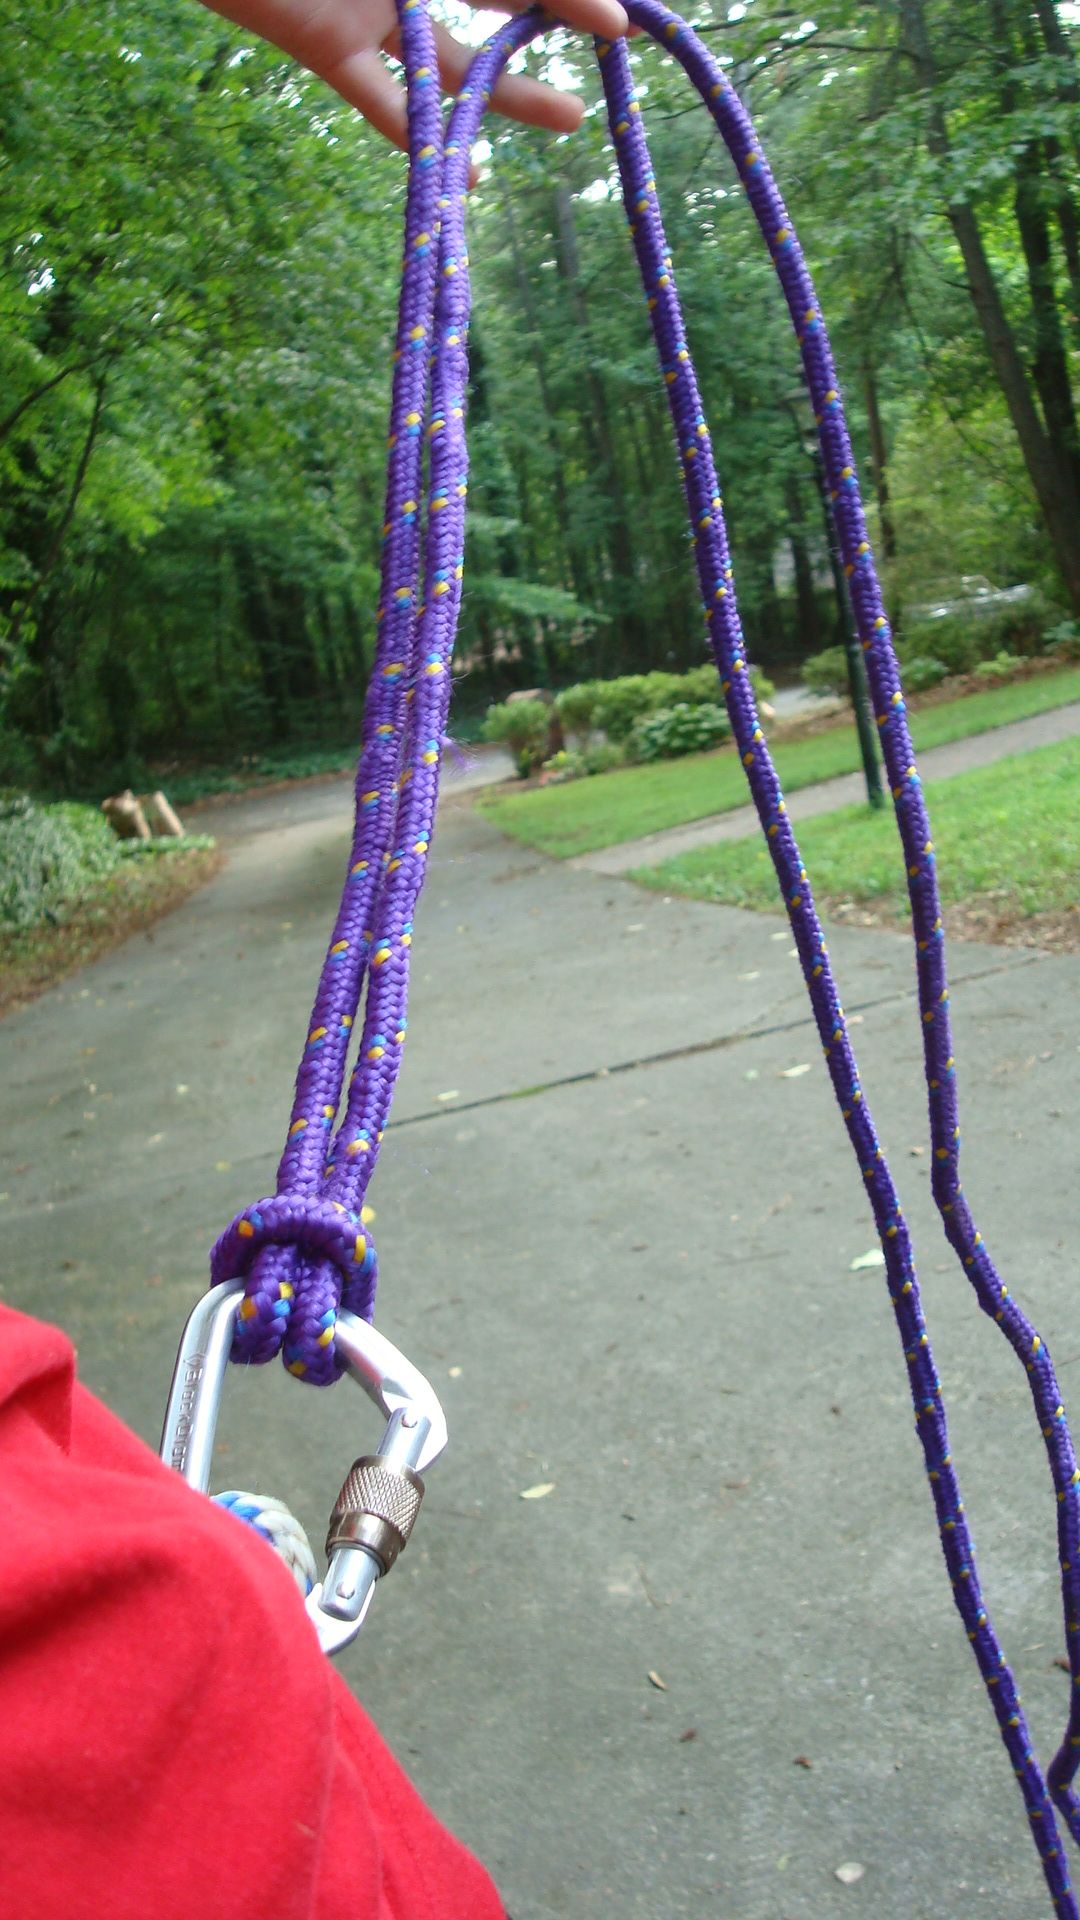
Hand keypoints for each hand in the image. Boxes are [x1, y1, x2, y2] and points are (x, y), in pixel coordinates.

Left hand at [201, 0, 629, 151]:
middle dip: (555, 26)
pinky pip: (384, 99)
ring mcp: (372, 11)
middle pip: (497, 4)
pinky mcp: (327, 48)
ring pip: (455, 61)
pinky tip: (466, 175)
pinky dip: (424, 138)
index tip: (619, 22)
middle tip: (615, 51)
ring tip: (573, 119)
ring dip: (511, 93)